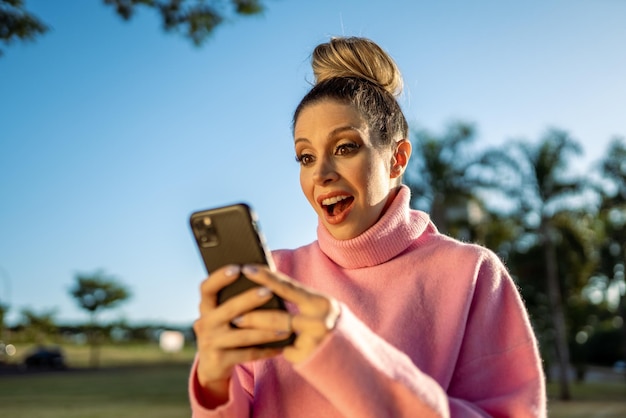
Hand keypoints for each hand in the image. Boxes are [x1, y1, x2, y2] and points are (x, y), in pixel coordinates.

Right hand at [193, 265, 291, 404]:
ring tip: (287, 326)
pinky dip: (266, 350)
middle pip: (228, 309)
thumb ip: (235, 299)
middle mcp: (204, 323)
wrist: (212, 365)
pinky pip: (248, 354)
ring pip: (243, 335)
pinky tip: (282, 347)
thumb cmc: (226, 330)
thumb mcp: (224, 315)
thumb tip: (264, 279)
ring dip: (266, 330)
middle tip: (269, 291)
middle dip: (249, 299)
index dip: (220, 277)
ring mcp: (210, 343)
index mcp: (206, 307)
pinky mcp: (219, 360)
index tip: (238, 268)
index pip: (207, 288)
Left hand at [239, 264, 340, 363]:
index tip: (246, 268)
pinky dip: (279, 347)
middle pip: (280, 315)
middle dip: (253, 312)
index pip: (289, 287)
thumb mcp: (320, 309)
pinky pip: (287, 350)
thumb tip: (267, 288)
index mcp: (322, 303)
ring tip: (237, 323)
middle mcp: (321, 321)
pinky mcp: (310, 359)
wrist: (356, 358)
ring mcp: (316, 342)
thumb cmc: (331, 326)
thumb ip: (300, 300)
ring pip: (278, 333)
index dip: (266, 277)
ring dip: (255, 329)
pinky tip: (268, 347)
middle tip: (232, 309)